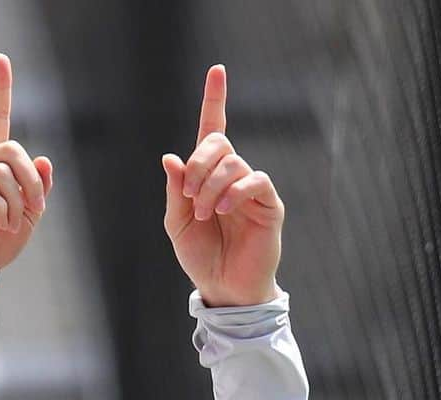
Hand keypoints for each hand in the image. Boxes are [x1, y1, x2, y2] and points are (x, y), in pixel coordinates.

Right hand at [0, 54, 53, 287]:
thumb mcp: (27, 217)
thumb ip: (38, 190)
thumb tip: (45, 158)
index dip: (0, 90)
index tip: (2, 60)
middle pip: (9, 149)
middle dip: (30, 179)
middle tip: (36, 207)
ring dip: (15, 202)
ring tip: (10, 225)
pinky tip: (0, 225)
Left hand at [162, 66, 283, 306]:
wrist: (223, 288)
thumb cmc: (200, 257)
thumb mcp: (177, 223)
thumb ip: (176, 191)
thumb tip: (171, 158)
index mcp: (208, 176)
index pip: (213, 129)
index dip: (214, 100)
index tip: (216, 70)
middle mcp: (232, 176)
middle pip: (218, 143)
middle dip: (199, 164)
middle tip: (190, 196)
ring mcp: (252, 188)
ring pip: (233, 163)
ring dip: (212, 185)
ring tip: (205, 213)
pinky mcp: (269, 204)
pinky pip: (256, 180)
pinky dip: (235, 191)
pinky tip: (223, 209)